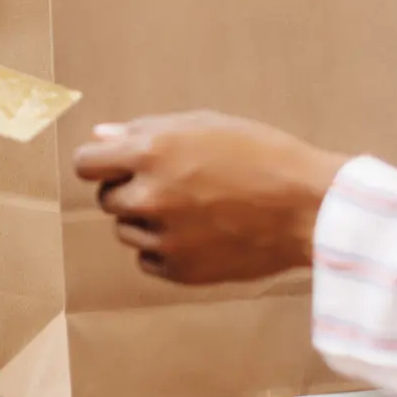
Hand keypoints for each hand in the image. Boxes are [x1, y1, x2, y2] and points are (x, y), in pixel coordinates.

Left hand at [71, 111, 346, 284]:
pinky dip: (164, 249)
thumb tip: (100, 136)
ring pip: (126, 231)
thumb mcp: (204, 125)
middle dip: (129, 189)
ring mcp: (164, 238)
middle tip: (172, 184)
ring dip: (146, 220)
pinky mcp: (180, 271)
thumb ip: (145, 131)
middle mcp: (150, 196)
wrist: (310, 208)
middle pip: (107, 198)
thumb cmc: (262, 155)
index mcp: (152, 152)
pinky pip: (148, 260)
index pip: (86, 162)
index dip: (100, 161)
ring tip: (193, 208)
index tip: (115, 164)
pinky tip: (199, 234)